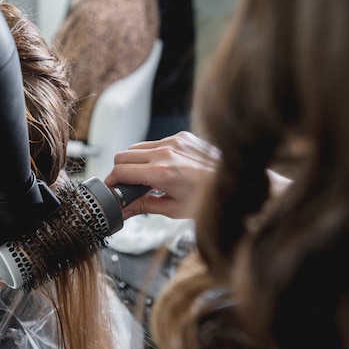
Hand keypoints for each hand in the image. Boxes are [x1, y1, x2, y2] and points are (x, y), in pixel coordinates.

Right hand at [104, 131, 218, 218]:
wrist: (237, 183)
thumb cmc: (209, 199)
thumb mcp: (173, 209)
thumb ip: (143, 207)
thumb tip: (124, 211)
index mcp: (161, 172)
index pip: (121, 171)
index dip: (110, 181)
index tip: (110, 188)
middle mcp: (166, 152)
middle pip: (123, 155)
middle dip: (119, 171)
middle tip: (124, 185)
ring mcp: (174, 141)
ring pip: (137, 147)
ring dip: (134, 161)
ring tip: (144, 178)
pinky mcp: (182, 136)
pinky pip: (156, 142)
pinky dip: (153, 154)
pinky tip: (162, 168)